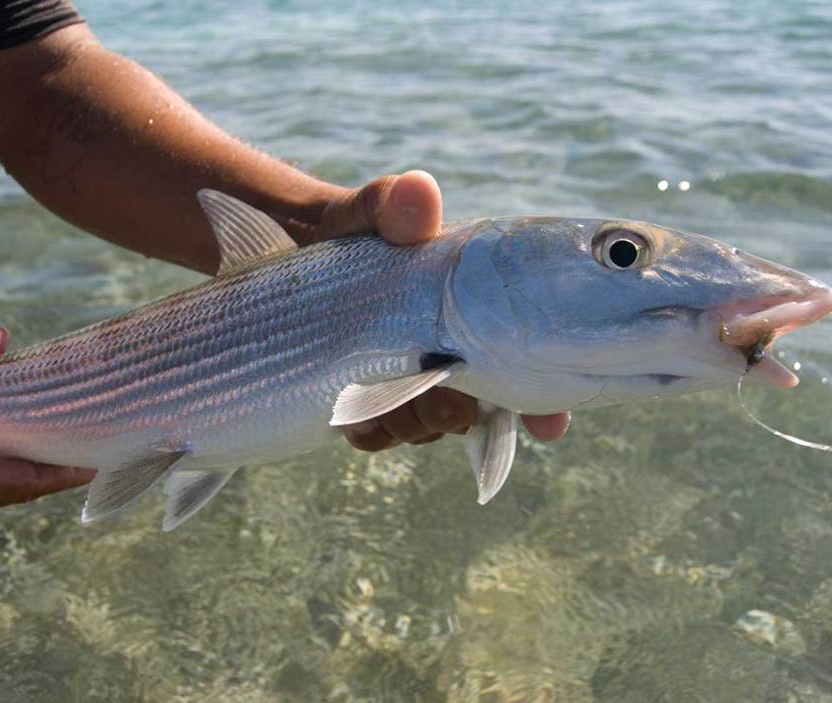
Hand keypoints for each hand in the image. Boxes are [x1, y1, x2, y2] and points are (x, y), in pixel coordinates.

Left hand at [312, 170, 571, 450]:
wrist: (283, 250)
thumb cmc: (346, 231)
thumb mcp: (369, 213)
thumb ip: (392, 204)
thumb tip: (419, 191)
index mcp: (472, 319)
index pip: (526, 369)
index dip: (542, 405)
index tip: (548, 423)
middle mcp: (448, 358)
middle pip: (474, 412)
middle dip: (458, 408)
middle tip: (436, 384)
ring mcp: (408, 387)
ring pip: (427, 430)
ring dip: (410, 417)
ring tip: (381, 384)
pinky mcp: (362, 408)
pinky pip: (378, 438)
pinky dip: (368, 424)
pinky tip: (350, 401)